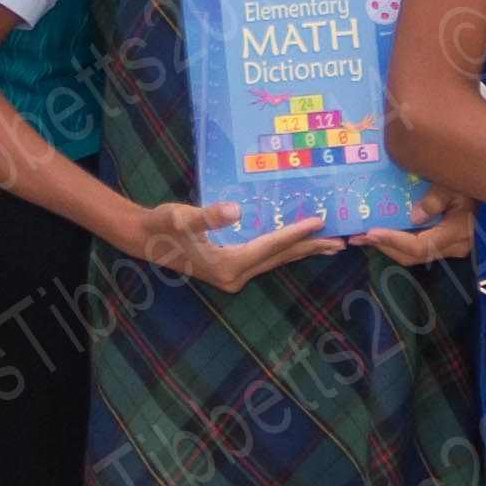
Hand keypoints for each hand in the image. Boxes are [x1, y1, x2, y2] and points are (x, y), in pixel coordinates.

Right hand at [127, 201, 342, 289]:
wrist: (143, 239)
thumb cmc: (161, 225)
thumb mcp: (181, 217)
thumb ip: (208, 216)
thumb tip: (235, 211)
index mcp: (226, 264)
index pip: (269, 247)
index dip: (294, 233)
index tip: (319, 222)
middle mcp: (234, 275)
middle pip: (279, 258)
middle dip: (310, 248)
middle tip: (342, 241)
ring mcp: (233, 275)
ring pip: (275, 261)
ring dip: (301, 252)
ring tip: (329, 245)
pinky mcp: (230, 269)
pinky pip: (265, 259)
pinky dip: (284, 251)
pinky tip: (298, 245)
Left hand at [354, 188, 476, 265]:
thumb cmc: (470, 181)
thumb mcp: (454, 183)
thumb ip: (436, 198)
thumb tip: (414, 217)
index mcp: (457, 232)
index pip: (419, 246)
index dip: (393, 241)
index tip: (371, 233)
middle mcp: (454, 246)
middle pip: (412, 255)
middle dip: (384, 246)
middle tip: (358, 237)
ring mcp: (450, 247)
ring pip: (413, 255)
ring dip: (387, 246)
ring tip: (362, 236)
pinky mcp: (443, 243)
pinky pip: (417, 247)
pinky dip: (397, 241)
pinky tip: (380, 232)